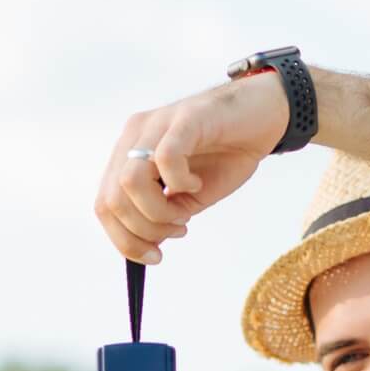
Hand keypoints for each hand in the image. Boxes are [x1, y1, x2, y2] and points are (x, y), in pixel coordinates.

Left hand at [94, 72, 289, 262]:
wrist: (264, 115)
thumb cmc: (227, 152)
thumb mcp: (189, 196)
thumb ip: (163, 215)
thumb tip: (146, 243)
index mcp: (129, 154)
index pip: (104, 204)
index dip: (124, 239)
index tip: (153, 255)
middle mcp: (135, 136)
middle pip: (111, 199)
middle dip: (141, 232)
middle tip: (176, 232)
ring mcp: (157, 125)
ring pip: (129, 182)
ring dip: (158, 213)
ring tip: (185, 212)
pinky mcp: (185, 119)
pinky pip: (165, 158)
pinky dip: (180, 183)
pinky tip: (197, 184)